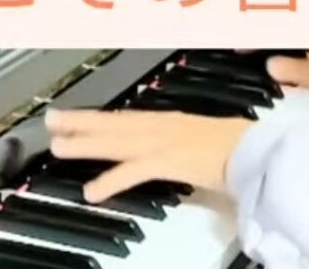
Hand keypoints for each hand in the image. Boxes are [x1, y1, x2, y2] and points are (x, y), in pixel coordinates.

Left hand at [45, 109, 251, 202]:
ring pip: (117, 141)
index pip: (125, 118)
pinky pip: (134, 171)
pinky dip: (112, 180)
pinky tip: (92, 191)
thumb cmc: (238, 146)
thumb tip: (164, 153)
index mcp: (170, 121)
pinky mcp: (170, 160)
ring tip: (59, 146)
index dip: (97, 117)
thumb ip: (180, 143)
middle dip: (81, 122)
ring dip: (86, 144)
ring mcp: (165, 141)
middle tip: (52, 121)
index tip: (73, 116)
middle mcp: (163, 126)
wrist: (257, 149)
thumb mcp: (202, 139)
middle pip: (114, 124)